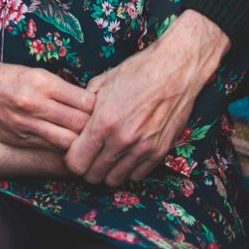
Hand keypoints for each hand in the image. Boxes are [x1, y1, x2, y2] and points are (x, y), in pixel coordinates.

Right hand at [0, 44, 94, 150]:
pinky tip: (67, 148)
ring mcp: (25, 123)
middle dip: (95, 129)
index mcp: (41, 80)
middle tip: (102, 131)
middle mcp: (34, 102)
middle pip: (81, 123)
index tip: (104, 110)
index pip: (86, 101)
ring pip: (67, 141)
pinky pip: (48, 148)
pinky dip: (60, 149)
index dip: (99, 109)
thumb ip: (55, 88)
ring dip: (80, 143)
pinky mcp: (16, 138)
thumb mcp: (29, 72)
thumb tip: (86, 101)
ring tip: (88, 143)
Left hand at [64, 9, 229, 186]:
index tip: (77, 150)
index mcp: (103, 122)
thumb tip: (72, 124)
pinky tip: (127, 153)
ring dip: (108, 171)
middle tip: (91, 155)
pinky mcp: (160, 151)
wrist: (175, 69)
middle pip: (94, 176)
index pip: (76, 163)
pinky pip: (137, 176)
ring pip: (115, 180)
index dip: (73, 158)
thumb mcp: (101, 83)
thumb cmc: (137, 72)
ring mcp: (143, 148)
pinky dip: (129, 169)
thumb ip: (83, 108)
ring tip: (109, 155)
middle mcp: (122, 140)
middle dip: (88, 167)